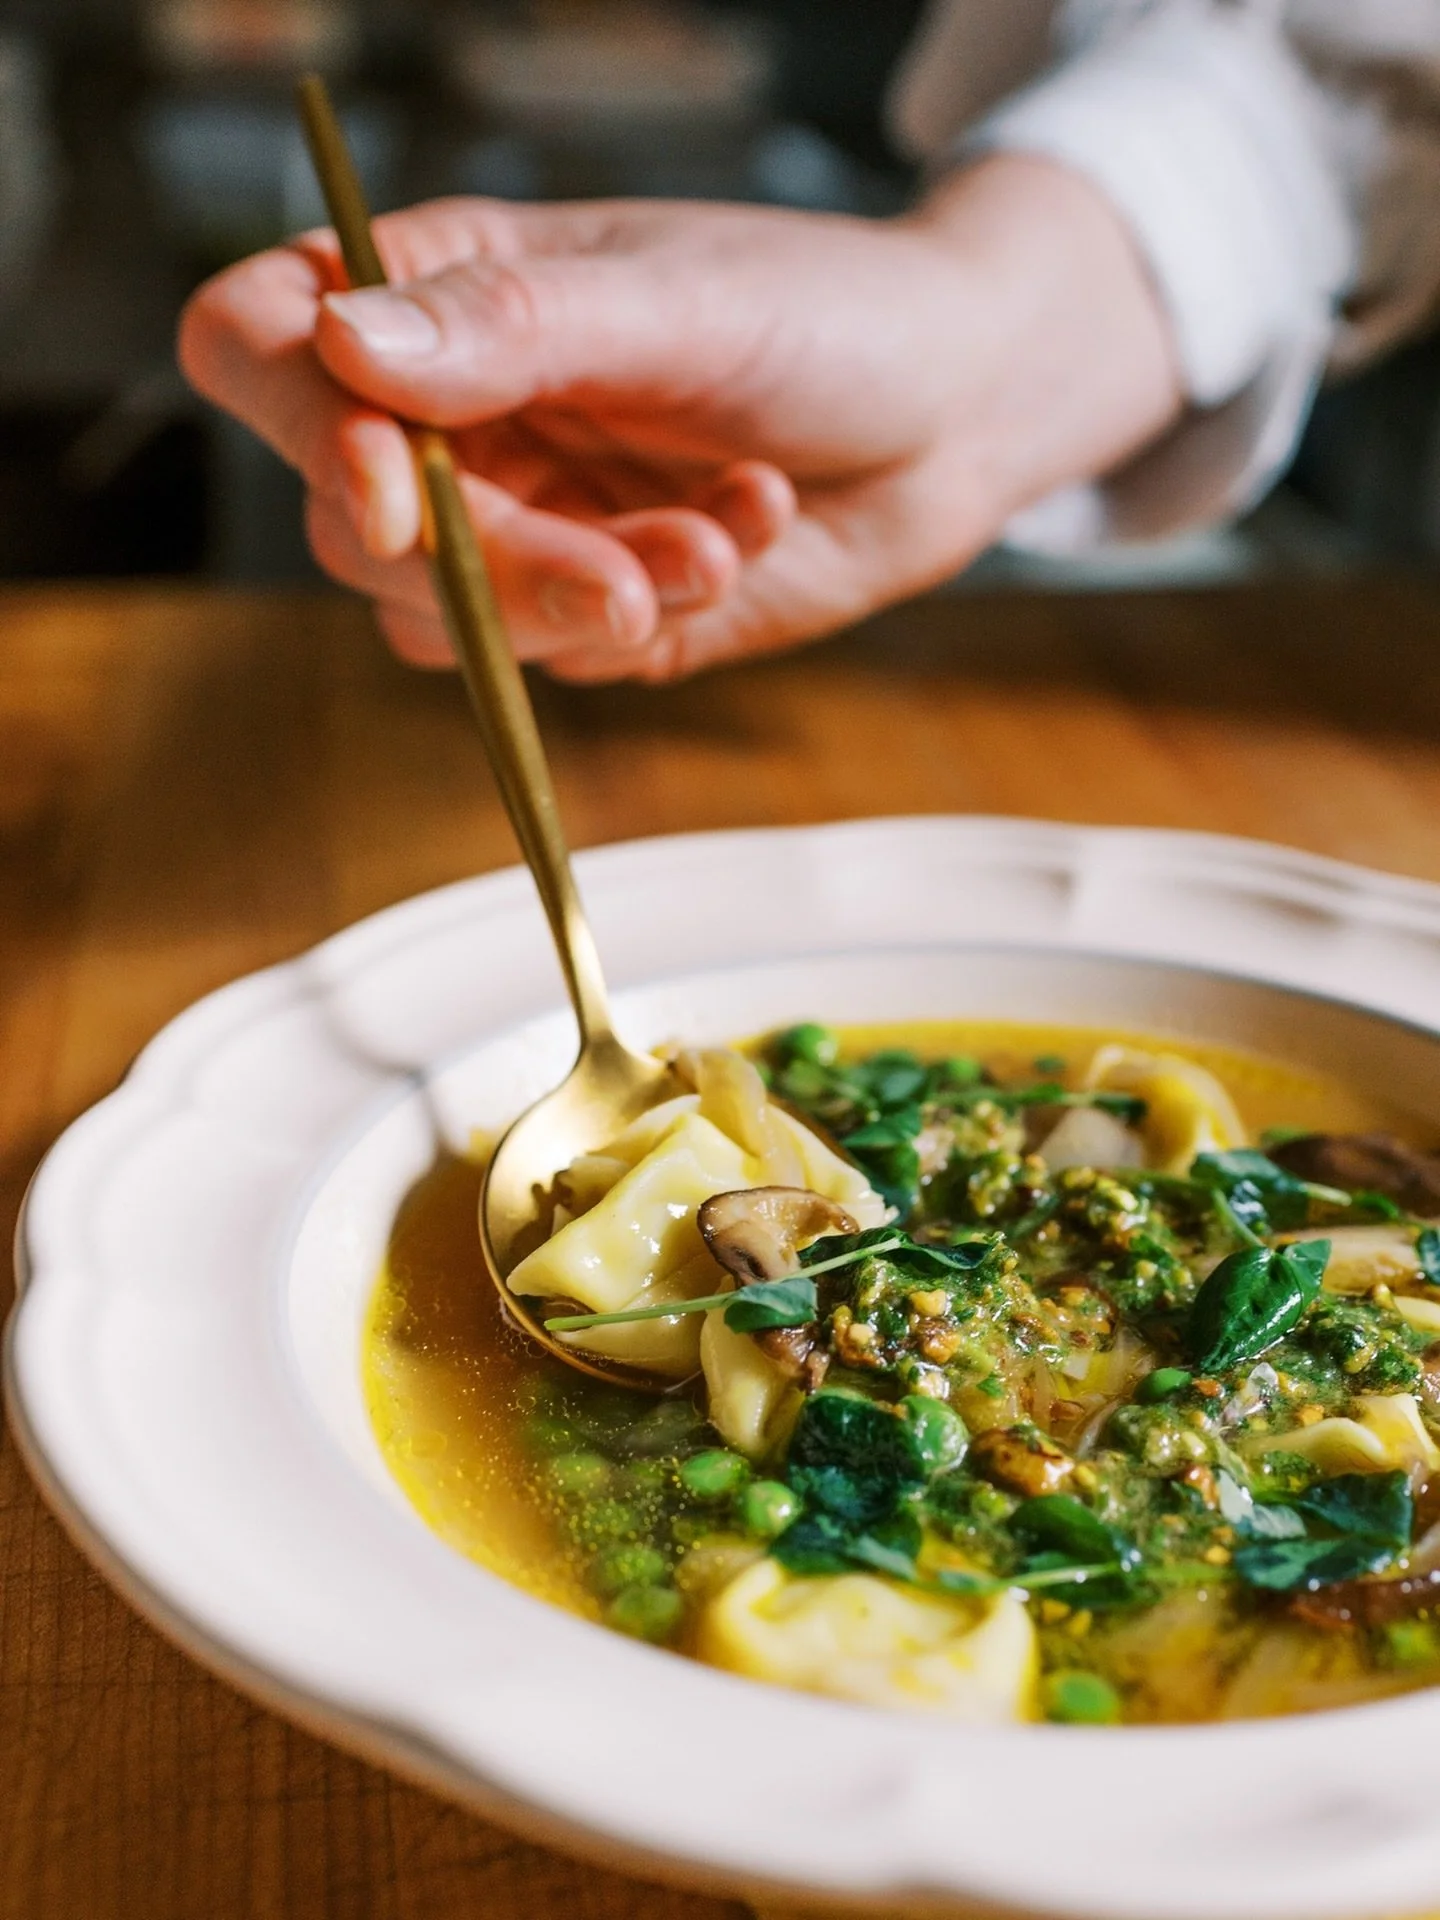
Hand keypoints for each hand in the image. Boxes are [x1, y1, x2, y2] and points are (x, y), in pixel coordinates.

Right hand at [179, 155, 1180, 681]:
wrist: (958, 410)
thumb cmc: (832, 314)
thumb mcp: (681, 301)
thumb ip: (515, 329)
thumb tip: (344, 341)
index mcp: (448, 296)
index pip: (265, 348)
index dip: (303, 431)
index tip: (403, 494)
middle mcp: (460, 415)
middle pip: (353, 525)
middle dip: (497, 565)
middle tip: (631, 572)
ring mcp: (515, 520)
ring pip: (441, 619)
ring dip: (580, 603)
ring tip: (716, 535)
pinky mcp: (582, 608)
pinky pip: (556, 657)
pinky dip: (652, 618)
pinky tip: (738, 535)